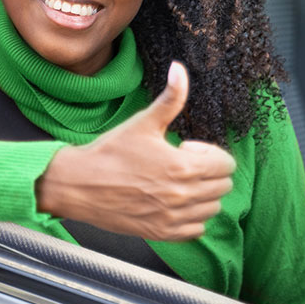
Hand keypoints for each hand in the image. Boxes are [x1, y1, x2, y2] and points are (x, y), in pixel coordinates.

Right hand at [37, 61, 235, 240]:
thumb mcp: (143, 122)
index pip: (226, 165)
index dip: (209, 153)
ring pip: (212, 209)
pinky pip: (196, 230)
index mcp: (183, 167)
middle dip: (208, 172)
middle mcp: (183, 196)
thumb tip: (179, 69)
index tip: (186, 148)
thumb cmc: (110, 152)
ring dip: (202, 195)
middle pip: (223, 187)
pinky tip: (172, 203)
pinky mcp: (162, 233)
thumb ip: (171, 98)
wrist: (78, 185)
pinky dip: (191, 218)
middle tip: (181, 164)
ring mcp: (173, 218)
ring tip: (177, 183)